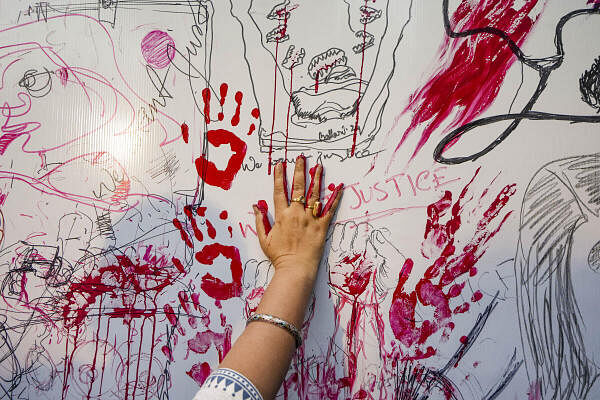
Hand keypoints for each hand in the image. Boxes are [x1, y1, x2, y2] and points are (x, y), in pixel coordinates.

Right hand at [253, 156, 342, 280]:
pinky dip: (336, 198)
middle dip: (299, 171)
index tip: (280, 164)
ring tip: (319, 165)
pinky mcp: (322, 226)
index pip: (279, 191)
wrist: (295, 268)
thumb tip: (255, 205)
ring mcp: (310, 219)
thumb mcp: (264, 239)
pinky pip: (330, 210)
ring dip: (317, 178)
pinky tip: (340, 187)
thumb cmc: (279, 256)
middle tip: (301, 158)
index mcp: (282, 215)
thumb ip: (260, 221)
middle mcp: (297, 213)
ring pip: (315, 194)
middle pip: (298, 188)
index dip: (279, 176)